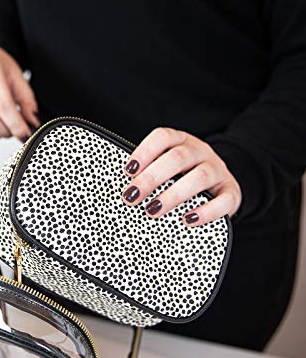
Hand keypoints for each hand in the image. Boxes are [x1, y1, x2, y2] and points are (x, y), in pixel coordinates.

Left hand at [122, 127, 241, 225]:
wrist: (222, 184)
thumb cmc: (184, 177)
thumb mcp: (168, 167)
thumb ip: (150, 172)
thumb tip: (126, 191)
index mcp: (181, 141)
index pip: (163, 137)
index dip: (145, 151)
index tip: (128, 171)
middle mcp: (200, 151)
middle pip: (177, 158)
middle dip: (152, 178)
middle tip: (133, 196)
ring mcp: (218, 170)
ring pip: (199, 177)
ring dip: (173, 194)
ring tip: (153, 210)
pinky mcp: (232, 192)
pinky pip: (224, 200)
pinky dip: (206, 211)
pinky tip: (187, 220)